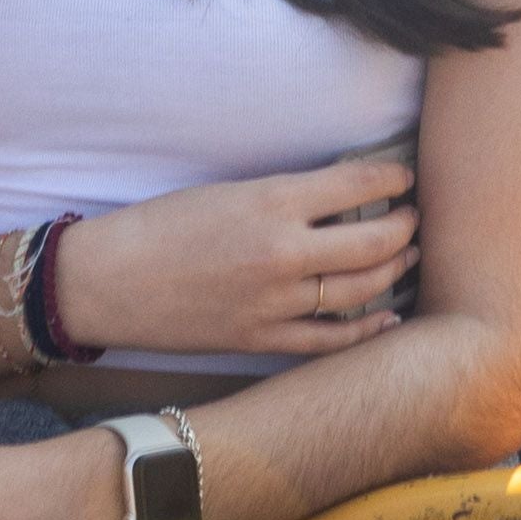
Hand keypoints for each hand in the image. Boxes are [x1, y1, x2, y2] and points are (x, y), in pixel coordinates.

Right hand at [58, 154, 417, 359]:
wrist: (107, 281)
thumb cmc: (160, 226)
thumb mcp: (228, 192)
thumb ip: (285, 196)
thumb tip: (339, 197)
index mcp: (271, 202)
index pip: (357, 186)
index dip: (392, 181)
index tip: (404, 179)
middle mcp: (282, 253)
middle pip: (373, 242)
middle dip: (403, 228)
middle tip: (413, 218)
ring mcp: (274, 303)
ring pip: (359, 291)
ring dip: (392, 272)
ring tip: (407, 256)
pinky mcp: (261, 340)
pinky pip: (328, 340)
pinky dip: (365, 331)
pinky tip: (386, 319)